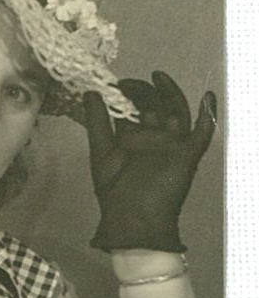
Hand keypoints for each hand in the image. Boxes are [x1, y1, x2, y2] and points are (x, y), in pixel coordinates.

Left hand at [83, 71, 216, 252]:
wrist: (133, 220)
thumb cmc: (114, 192)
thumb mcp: (101, 152)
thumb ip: (97, 122)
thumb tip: (90, 92)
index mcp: (131, 139)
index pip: (131, 110)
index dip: (125, 95)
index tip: (114, 83)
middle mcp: (152, 139)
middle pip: (153, 107)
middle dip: (143, 92)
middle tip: (130, 82)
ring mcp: (171, 145)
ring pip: (175, 112)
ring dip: (169, 93)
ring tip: (158, 77)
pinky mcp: (187, 155)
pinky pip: (202, 133)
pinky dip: (208, 115)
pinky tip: (208, 97)